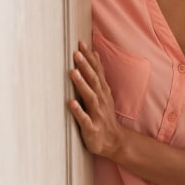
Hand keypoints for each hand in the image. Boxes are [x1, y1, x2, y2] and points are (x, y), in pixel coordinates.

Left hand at [68, 41, 122, 156]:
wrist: (114, 141)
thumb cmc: (104, 115)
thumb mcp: (103, 92)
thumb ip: (98, 74)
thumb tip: (94, 53)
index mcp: (102, 91)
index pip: (96, 71)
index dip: (89, 58)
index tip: (80, 43)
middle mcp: (101, 100)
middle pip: (94, 81)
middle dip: (85, 67)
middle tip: (75, 53)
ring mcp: (97, 114)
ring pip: (90, 97)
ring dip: (82, 84)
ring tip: (73, 72)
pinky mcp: (92, 128)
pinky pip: (84, 119)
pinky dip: (78, 111)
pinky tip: (70, 103)